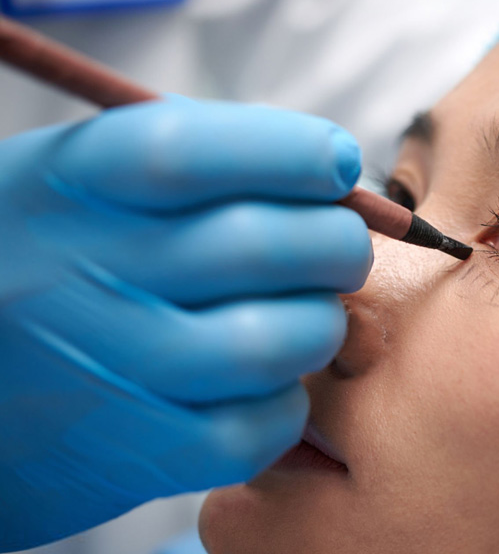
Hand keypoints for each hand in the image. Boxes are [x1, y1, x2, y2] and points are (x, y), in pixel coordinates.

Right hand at [0, 98, 371, 550]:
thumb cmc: (52, 262)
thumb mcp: (83, 183)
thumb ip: (198, 162)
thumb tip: (332, 168)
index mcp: (70, 185)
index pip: (193, 151)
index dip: (293, 150)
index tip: (338, 161)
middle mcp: (85, 273)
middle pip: (255, 246)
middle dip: (336, 241)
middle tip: (341, 248)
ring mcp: (111, 368)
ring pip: (273, 342)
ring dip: (321, 325)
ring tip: (310, 316)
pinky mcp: (137, 451)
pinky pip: (256, 429)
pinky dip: (288, 404)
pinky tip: (272, 382)